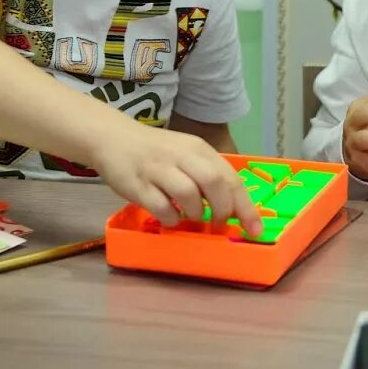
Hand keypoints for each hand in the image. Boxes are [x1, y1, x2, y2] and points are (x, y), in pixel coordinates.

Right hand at [93, 126, 262, 237]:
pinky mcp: (137, 185)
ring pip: (189, 194)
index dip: (245, 206)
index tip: (254, 230)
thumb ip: (208, 175)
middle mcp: (180, 156)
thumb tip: (232, 207)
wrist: (112, 138)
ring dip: (195, 213)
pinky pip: (161, 207)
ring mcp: (158, 170)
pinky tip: (169, 218)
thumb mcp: (186, 154)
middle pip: (213, 182)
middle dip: (222, 209)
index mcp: (198, 149)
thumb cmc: (156, 152)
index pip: (231, 177)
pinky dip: (170, 219)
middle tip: (218, 223)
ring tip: (190, 217)